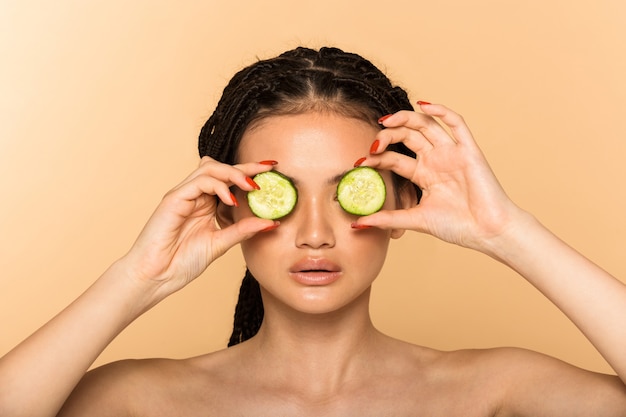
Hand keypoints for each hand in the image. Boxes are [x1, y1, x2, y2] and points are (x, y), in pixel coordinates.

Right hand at [120, 157, 275, 294]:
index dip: (249, 172)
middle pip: (220, 168)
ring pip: (209, 169)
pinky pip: (198, 182)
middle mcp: (194, 195)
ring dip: (234, 174)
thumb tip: (272, 222)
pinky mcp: (173, 199)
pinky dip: (217, 187)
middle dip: (245, 167)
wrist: (156, 277)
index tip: (272, 169)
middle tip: (268, 171)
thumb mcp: (220, 243)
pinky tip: (231, 200)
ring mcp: (183, 195)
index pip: (229, 179)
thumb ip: (243, 230)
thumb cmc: (181, 262)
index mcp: (205, 203)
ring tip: (252, 187)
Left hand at [357, 103, 523, 251]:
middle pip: (407, 137)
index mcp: (423, 175)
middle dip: (388, 136)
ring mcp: (451, 153)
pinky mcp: (469, 150)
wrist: (487, 232)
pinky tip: (423, 105)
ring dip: (405, 119)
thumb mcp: (416, 220)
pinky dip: (441, 111)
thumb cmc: (457, 227)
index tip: (360, 163)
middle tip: (373, 144)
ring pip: (426, 125)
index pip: (394, 158)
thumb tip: (360, 223)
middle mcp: (435, 160)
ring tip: (387, 120)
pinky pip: (456, 124)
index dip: (377, 157)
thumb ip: (389, 218)